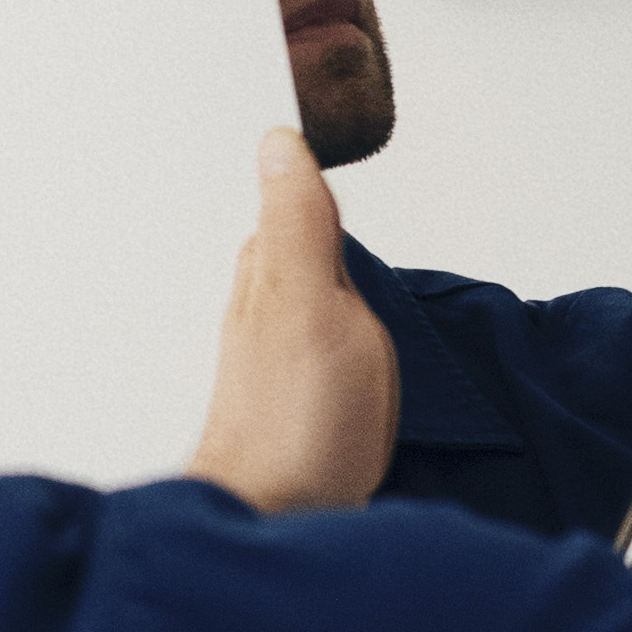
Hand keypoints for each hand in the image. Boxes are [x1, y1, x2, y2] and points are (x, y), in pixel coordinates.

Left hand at [184, 131, 398, 513]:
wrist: (276, 525)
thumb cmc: (297, 423)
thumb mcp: (309, 302)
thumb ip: (301, 223)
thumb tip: (279, 140)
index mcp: (269, 271)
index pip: (292, 196)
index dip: (310, 160)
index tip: (324, 106)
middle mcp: (269, 306)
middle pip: (305, 239)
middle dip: (322, 209)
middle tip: (333, 151)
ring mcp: (287, 353)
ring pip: (320, 288)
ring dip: (338, 267)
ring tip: (346, 231)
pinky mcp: (308, 396)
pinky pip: (330, 334)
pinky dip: (349, 319)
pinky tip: (362, 326)